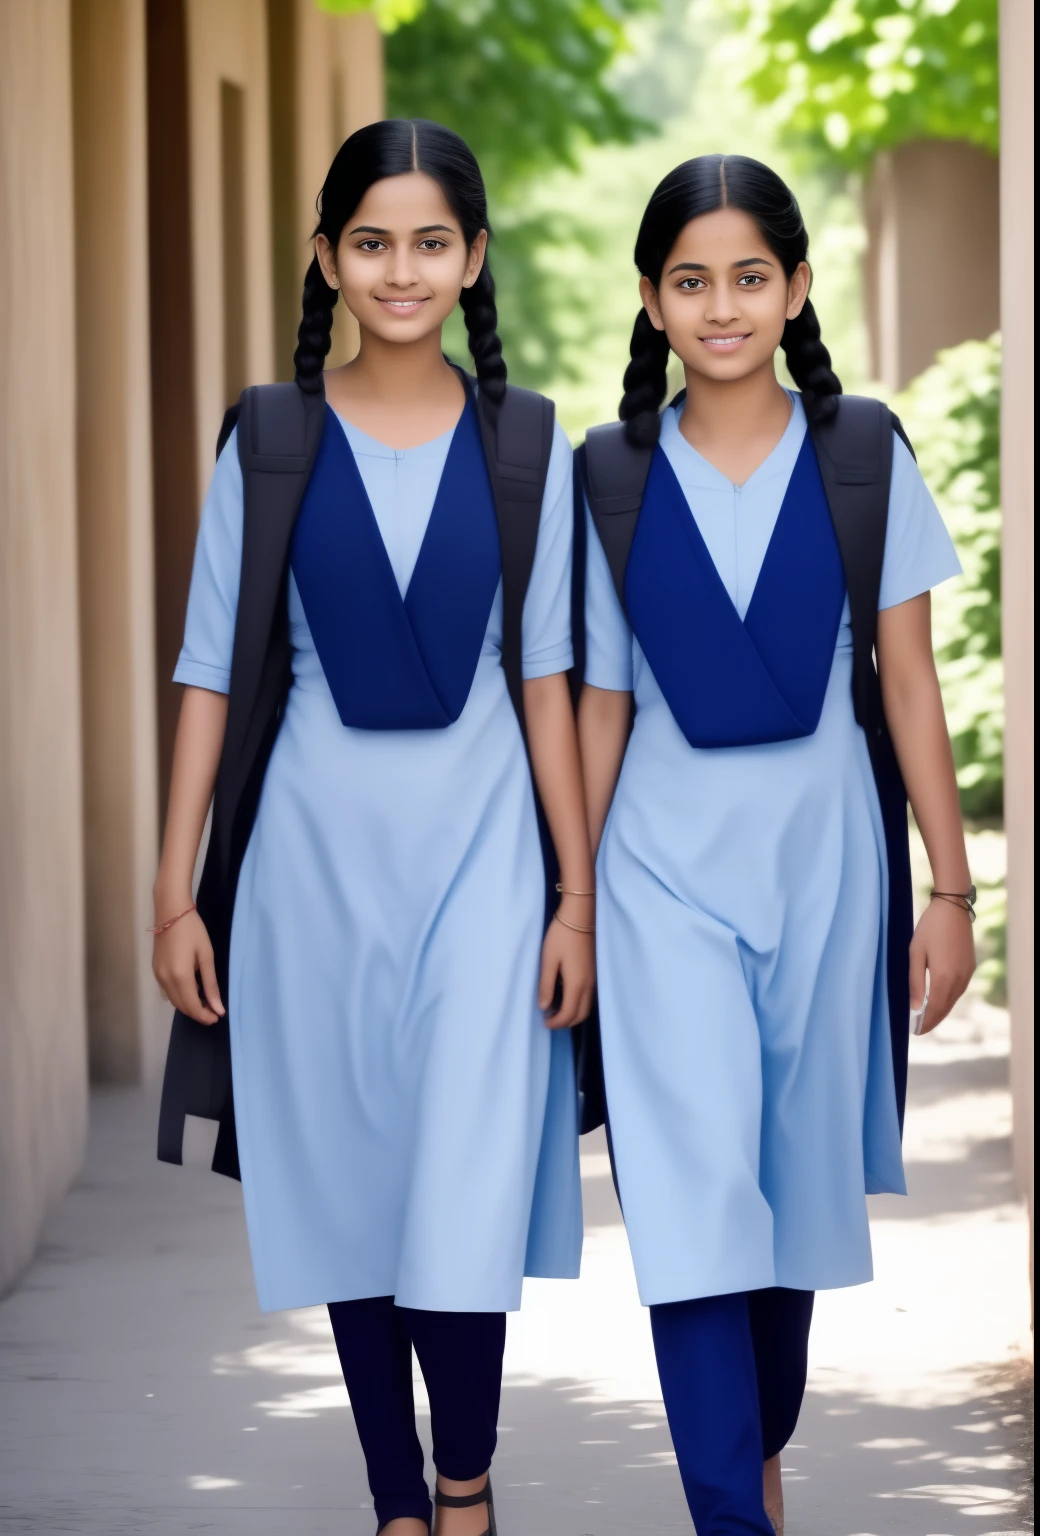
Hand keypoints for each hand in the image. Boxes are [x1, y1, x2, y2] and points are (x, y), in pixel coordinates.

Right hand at [152, 908, 224, 1024]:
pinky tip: (192, 992)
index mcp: (180, 977)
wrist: (171, 912)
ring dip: (189, 1006)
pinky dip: (181, 997)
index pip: (192, 1006)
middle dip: (197, 1013)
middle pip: (181, 1006)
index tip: (217, 1017)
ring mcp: (158, 976)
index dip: (205, 1015)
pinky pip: (168, 991)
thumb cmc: (193, 931)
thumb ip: (210, 984)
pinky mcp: (156, 971)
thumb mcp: (206, 956)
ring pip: (174, 1000)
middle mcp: (165, 980)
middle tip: (214, 1013)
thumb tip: (218, 1008)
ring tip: (206, 1004)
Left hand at [538, 899, 594, 1029]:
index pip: (569, 1014)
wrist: (580, 916)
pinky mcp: (595, 971)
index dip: (556, 1023)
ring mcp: (594, 978)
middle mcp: (589, 985)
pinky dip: (578, 1003)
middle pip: (581, 1014)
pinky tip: (565, 995)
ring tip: (555, 1008)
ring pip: (587, 1006)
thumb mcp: (548, 961)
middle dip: (566, 1022)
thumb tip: (544, 1007)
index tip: (544, 1023)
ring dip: (573, 1013)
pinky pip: (589, 997)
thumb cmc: (561, 936)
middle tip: (549, 1020)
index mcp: (577, 984)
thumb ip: (546, 986)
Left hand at [909, 897, 975, 1031]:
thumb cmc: (929, 928)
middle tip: (920, 1029)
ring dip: (941, 1010)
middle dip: (933, 1020)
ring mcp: (967, 973)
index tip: (916, 1031)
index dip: (925, 1022)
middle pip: (945, 1007)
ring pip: (953, 1000)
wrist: (952, 909)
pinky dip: (949, 999)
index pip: (934, 1009)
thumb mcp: (915, 953)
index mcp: (944, 977)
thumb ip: (914, 982)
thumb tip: (914, 1007)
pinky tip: (940, 1000)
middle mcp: (959, 979)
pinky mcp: (970, 967)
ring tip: (927, 1018)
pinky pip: (959, 990)